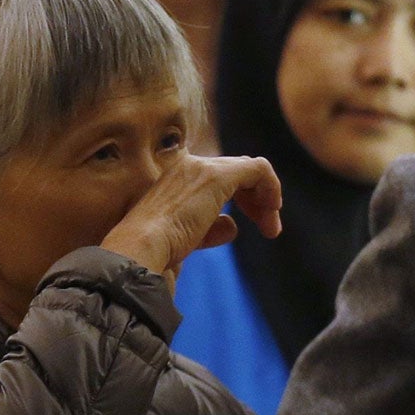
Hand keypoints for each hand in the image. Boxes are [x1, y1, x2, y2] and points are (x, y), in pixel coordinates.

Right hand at [99, 153, 282, 278]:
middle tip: (268, 228)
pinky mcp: (218, 176)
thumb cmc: (156, 249)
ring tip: (271, 227)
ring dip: (265, 199)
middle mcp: (190, 165)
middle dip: (256, 200)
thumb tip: (231, 226)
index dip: (240, 200)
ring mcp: (203, 168)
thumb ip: (209, 228)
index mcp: (177, 176)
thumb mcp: (186, 237)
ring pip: (250, 171)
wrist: (142, 247)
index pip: (219, 177)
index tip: (247, 226)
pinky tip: (273, 211)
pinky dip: (272, 187)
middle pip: (237, 172)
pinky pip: (258, 169)